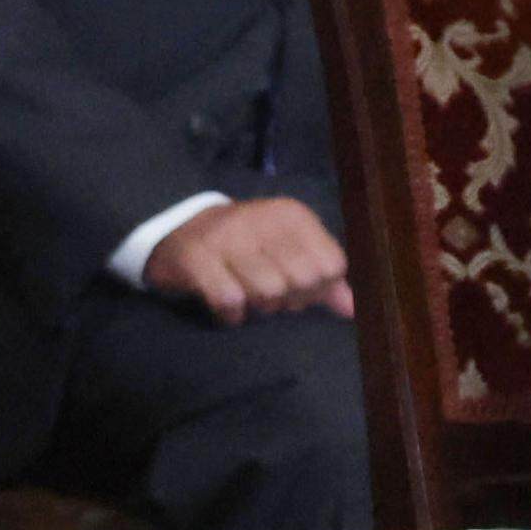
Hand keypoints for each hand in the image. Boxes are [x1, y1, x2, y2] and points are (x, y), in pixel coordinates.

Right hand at [142, 197, 354, 324]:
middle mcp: (261, 219)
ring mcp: (227, 237)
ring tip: (247, 298)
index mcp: (291, 215)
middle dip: (289, 300)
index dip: (318, 288)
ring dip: (259, 307)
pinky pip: (230, 300)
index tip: (296, 287)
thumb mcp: (287, 251)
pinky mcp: (197, 258)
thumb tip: (353, 309)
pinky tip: (227, 310)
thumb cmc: (243, 246)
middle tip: (270, 296)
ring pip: (268, 292)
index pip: (331, 265)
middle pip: (302, 281)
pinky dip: (231, 315)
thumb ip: (323, 279)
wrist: (177, 229)